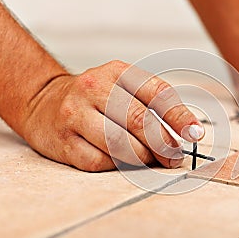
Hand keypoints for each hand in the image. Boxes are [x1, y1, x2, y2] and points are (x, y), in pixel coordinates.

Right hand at [22, 60, 204, 171]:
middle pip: (139, 120)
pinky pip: (99, 161)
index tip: (195, 134)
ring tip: (150, 160)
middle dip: (163, 144)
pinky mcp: (63, 141)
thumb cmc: (95, 99)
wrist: (44, 102)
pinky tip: (121, 161)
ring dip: (142, 157)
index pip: (157, 92)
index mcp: (117, 72)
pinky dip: (117, 165)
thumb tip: (184, 135)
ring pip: (120, 144)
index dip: (179, 116)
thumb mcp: (121, 87)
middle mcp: (94, 88)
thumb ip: (151, 106)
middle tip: (173, 157)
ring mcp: (75, 114)